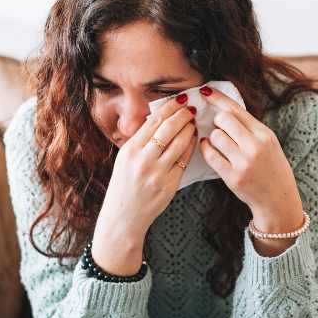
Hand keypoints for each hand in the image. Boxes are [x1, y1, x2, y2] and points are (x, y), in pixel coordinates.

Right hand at [92, 95, 197, 274]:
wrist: (123, 216)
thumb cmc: (124, 185)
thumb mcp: (124, 159)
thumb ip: (140, 141)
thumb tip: (158, 118)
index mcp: (130, 150)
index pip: (153, 121)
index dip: (169, 108)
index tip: (179, 101)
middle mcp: (143, 160)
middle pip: (168, 129)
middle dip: (183, 115)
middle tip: (191, 109)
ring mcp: (157, 173)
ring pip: (180, 143)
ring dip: (189, 130)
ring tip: (193, 123)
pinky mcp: (169, 184)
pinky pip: (185, 160)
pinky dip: (191, 147)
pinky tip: (193, 140)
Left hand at [197, 86, 303, 230]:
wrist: (278, 198)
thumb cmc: (271, 167)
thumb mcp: (268, 142)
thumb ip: (249, 127)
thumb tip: (224, 108)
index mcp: (265, 134)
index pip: (236, 109)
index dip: (218, 98)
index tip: (205, 90)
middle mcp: (255, 146)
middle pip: (223, 119)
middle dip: (217, 122)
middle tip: (220, 129)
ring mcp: (244, 162)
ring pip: (215, 136)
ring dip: (212, 138)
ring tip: (220, 143)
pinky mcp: (232, 176)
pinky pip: (210, 155)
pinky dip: (206, 150)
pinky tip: (210, 150)